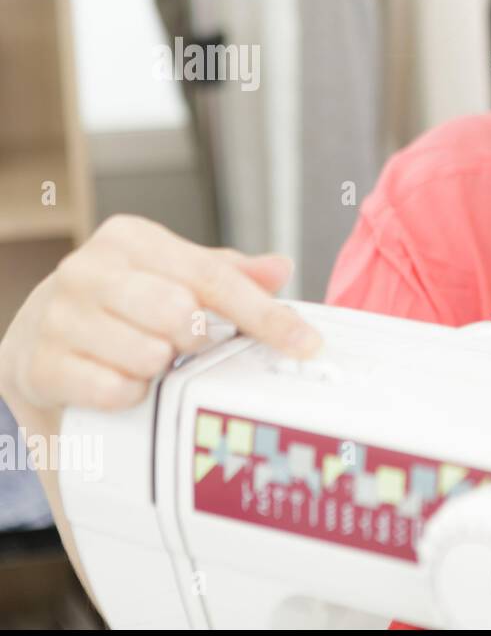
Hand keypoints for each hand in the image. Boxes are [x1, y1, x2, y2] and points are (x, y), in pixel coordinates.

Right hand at [0, 213, 321, 414]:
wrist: (39, 340)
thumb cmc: (123, 304)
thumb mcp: (174, 276)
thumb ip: (229, 273)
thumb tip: (280, 267)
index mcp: (131, 239)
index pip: (215, 278)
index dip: (266, 315)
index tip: (306, 344)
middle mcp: (89, 269)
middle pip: (180, 314)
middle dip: (199, 339)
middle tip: (191, 345)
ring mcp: (60, 317)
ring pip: (148, 356)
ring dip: (164, 370)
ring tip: (153, 362)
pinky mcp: (42, 365)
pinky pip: (115, 391)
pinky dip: (133, 396)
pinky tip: (127, 384)